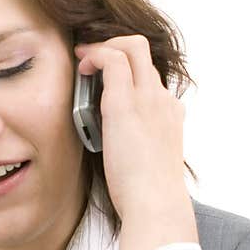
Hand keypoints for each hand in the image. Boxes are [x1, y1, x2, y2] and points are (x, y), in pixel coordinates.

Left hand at [74, 35, 197, 249]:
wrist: (156, 203)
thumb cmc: (147, 194)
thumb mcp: (147, 162)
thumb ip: (136, 145)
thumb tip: (117, 147)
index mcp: (169, 114)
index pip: (151, 78)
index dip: (128, 71)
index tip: (106, 78)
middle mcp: (161, 100)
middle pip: (144, 53)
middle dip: (116, 46)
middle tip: (91, 59)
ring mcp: (146, 98)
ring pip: (133, 47)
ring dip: (104, 47)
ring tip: (82, 61)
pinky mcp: (125, 103)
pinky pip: (112, 59)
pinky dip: (94, 55)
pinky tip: (80, 66)